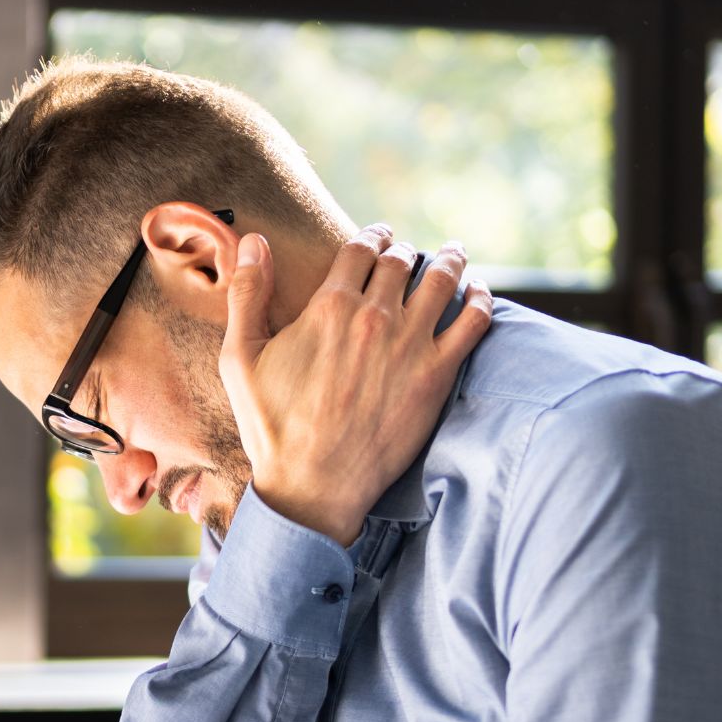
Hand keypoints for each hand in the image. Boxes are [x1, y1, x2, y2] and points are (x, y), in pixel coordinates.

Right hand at [220, 224, 493, 546]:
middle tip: (410, 251)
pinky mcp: (437, 374)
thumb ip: (248, 294)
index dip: (371, 236)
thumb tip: (254, 241)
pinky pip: (473, 322)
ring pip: (443, 280)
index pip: (360, 249)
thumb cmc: (271, 427)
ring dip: (449, 260)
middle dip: (405, 249)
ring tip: (452, 254)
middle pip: (401, 261)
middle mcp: (374, 316)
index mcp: (329, 306)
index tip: (378, 235)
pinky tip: (479, 294)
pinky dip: (481, 299)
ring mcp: (411, 344)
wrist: (313, 485)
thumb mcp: (241, 358)